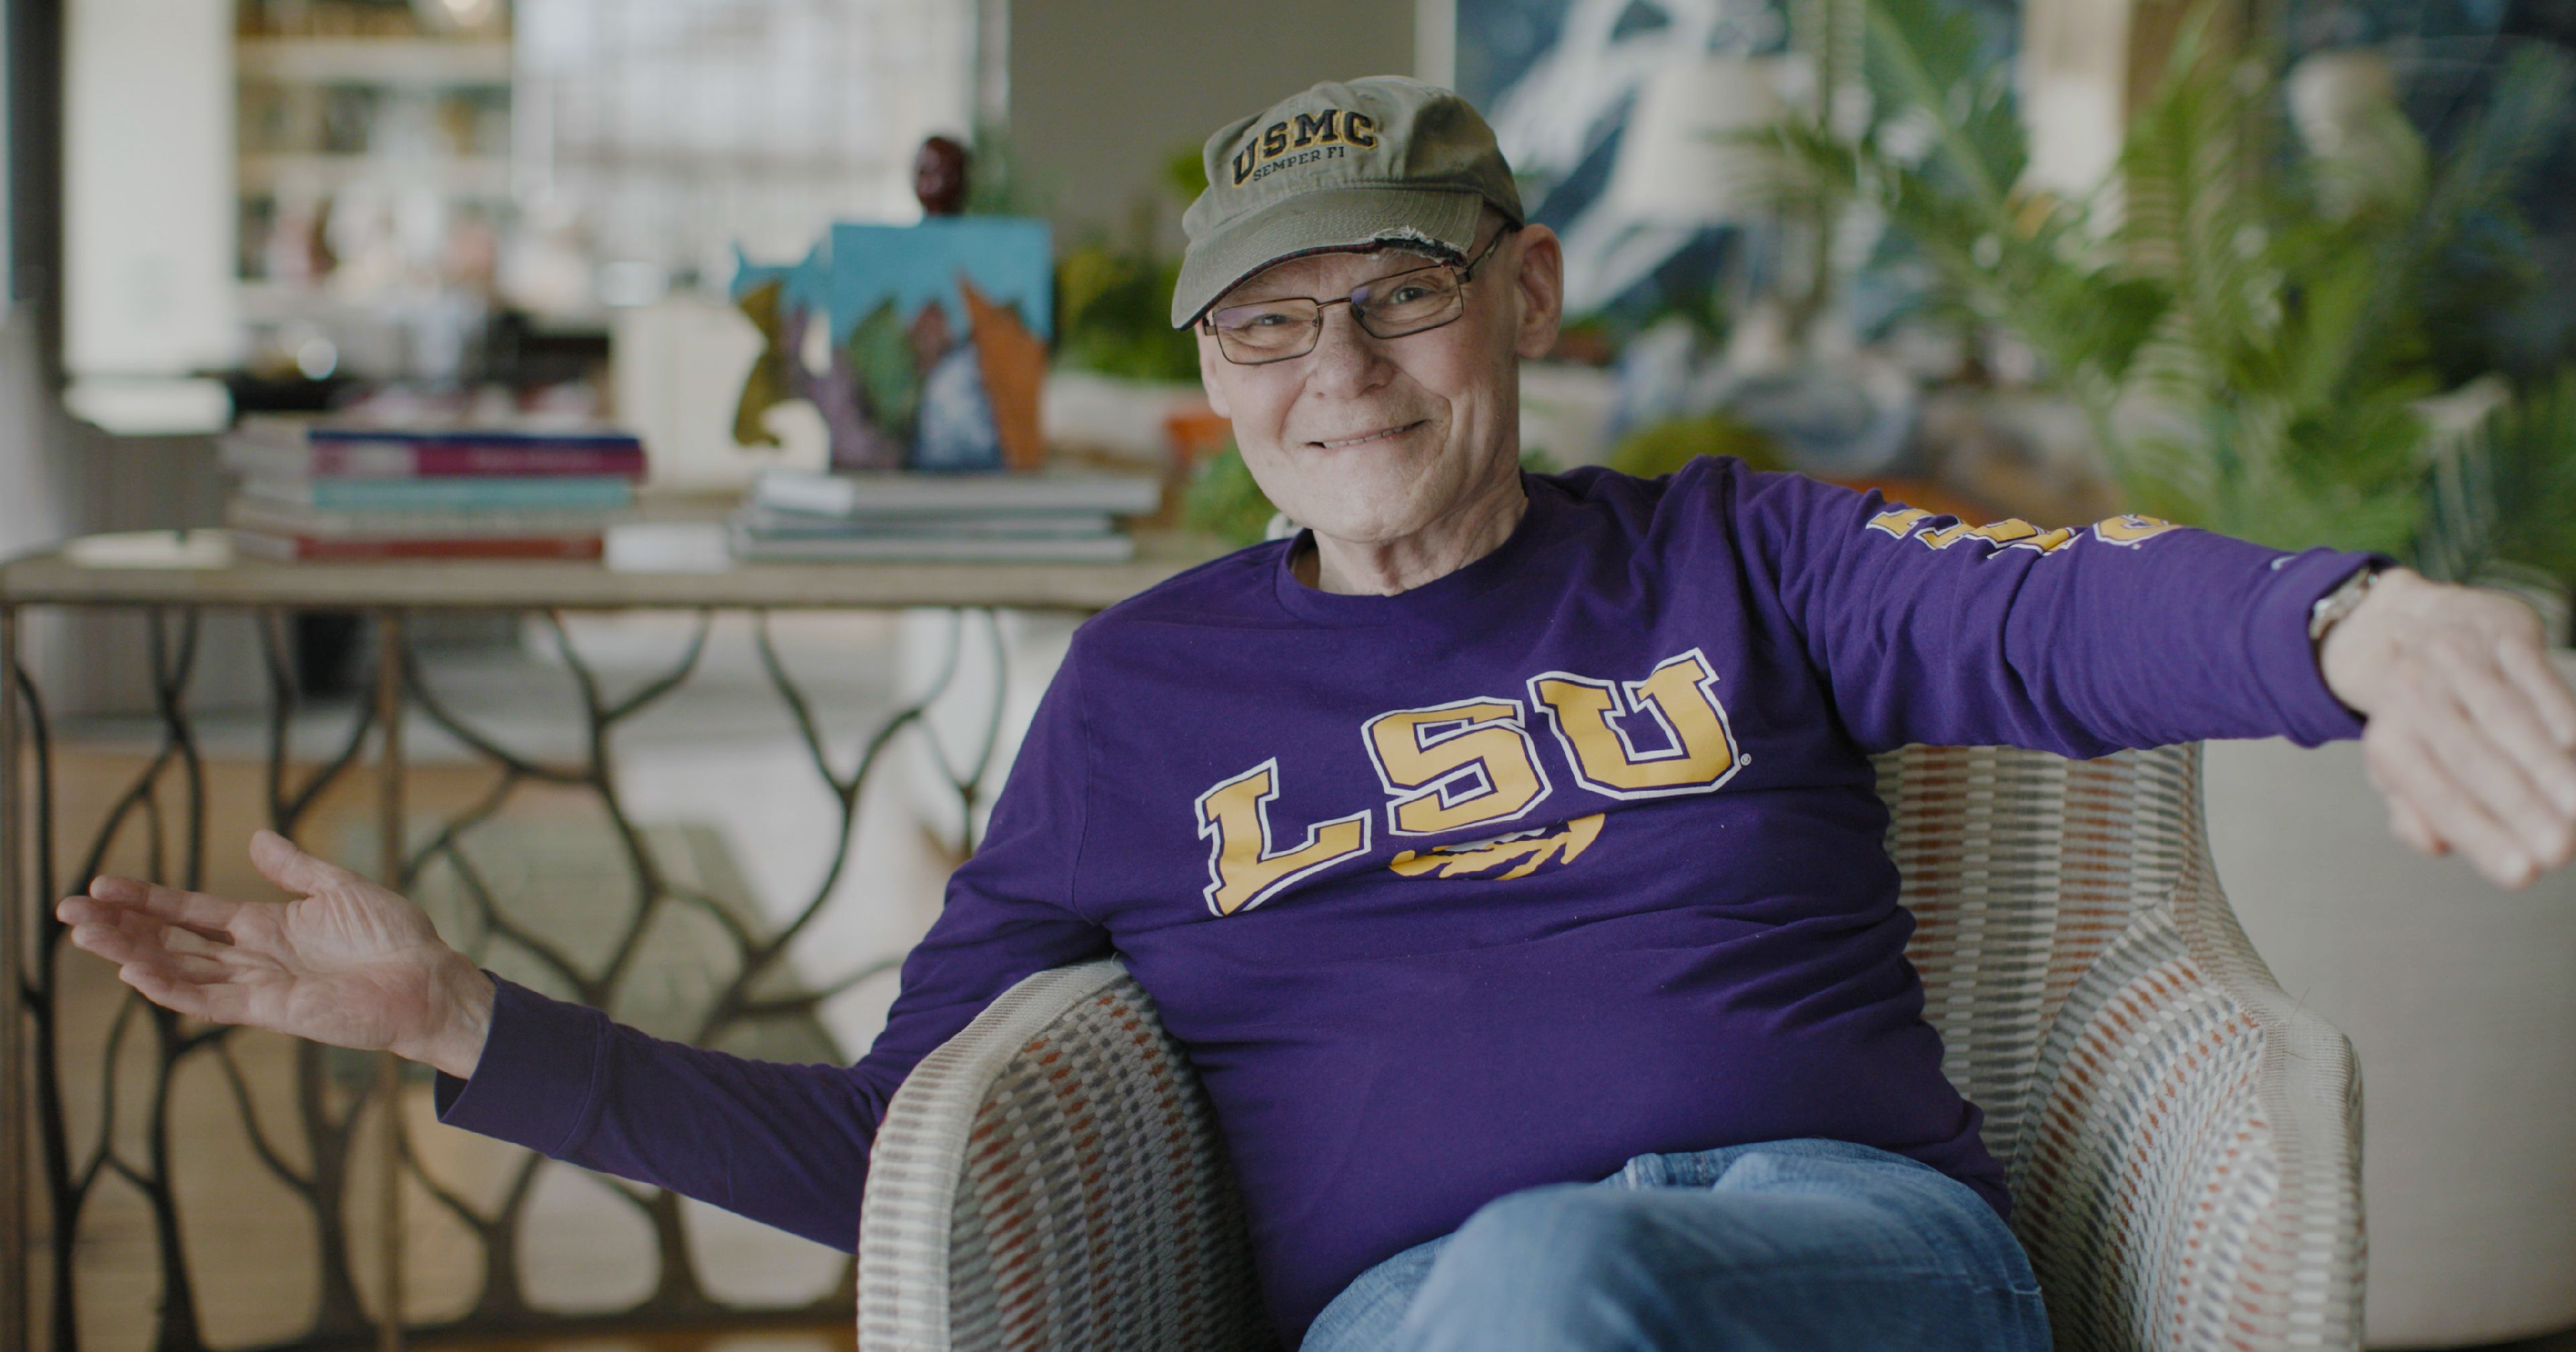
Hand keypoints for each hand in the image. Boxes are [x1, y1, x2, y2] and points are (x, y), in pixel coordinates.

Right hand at [56, 830, 495, 1076]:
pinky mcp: (269, 1011)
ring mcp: (257, 986)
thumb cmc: (394, 937)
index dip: (146, 900)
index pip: (189, 912)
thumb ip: (294, 869)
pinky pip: (208, 1000)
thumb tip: (257, 838)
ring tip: (84, 934)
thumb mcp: (339, 887)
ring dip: (129, 954)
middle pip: (169, 942)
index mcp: (265, 927)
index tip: (102, 885)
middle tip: (69, 910)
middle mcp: (252, 958)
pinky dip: (170, 988)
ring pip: (177, 969)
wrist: (428, 978)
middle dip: (119, 926)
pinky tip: (134, 972)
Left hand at [2320, 567, 2575, 887]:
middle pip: (2472, 758)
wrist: (2412, 626)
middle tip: (2559, 851)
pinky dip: (2556, 710)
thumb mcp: (2398, 767)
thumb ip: (2414, 811)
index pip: (2435, 794)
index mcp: (2389, 738)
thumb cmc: (2417, 717)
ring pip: (2506, 717)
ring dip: (2547, 767)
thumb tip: (2434, 844)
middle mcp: (2414, 696)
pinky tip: (2575, 745)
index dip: (2479, 835)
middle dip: (2519, 808)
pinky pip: (2532, 676)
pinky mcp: (2501, 634)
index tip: (2523, 874)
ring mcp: (2458, 660)